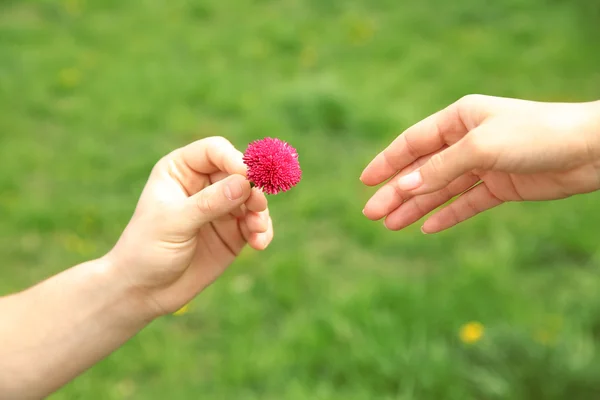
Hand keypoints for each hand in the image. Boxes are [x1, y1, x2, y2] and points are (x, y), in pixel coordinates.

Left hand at [106, 137, 272, 317]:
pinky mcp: (233, 233)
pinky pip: (256, 224)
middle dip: (253, 188)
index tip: (247, 177)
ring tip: (257, 230)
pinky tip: (259, 244)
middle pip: (240, 173)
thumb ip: (210, 203)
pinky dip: (262, 231)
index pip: (214, 151)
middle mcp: (203, 185)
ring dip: (260, 212)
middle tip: (258, 205)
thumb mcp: (175, 223)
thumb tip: (245, 183)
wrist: (144, 291)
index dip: (234, 159)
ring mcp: (220, 209)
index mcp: (181, 171)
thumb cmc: (147, 249)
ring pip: (252, 199)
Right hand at [361, 95, 599, 232]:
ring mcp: (484, 165)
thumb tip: (402, 188)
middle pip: (422, 170)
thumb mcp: (480, 148)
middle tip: (371, 214)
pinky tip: (427, 227)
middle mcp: (468, 141)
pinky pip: (467, 203)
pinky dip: (447, 214)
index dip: (387, 162)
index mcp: (459, 119)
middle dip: (396, 192)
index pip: (413, 143)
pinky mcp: (501, 187)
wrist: (590, 150)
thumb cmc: (535, 134)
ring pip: (441, 189)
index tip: (365, 181)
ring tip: (391, 225)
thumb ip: (439, 169)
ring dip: (416, 207)